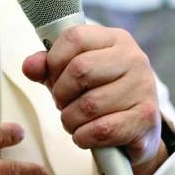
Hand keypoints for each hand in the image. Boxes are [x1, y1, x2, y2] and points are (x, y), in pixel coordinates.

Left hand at [21, 24, 166, 174]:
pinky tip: (85, 135)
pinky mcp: (145, 118)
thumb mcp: (72, 74)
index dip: (54, 61)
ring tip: (73, 120)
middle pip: (80, 70)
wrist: (137, 129)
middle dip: (61, 93)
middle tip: (62, 104)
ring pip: (89, 104)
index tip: (54, 77)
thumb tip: (29, 66)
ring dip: (70, 119)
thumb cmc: (100, 94)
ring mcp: (143, 87)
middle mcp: (134, 58)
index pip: (74, 37)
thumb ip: (48, 67)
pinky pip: (102, 129)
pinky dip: (84, 136)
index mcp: (114, 39)